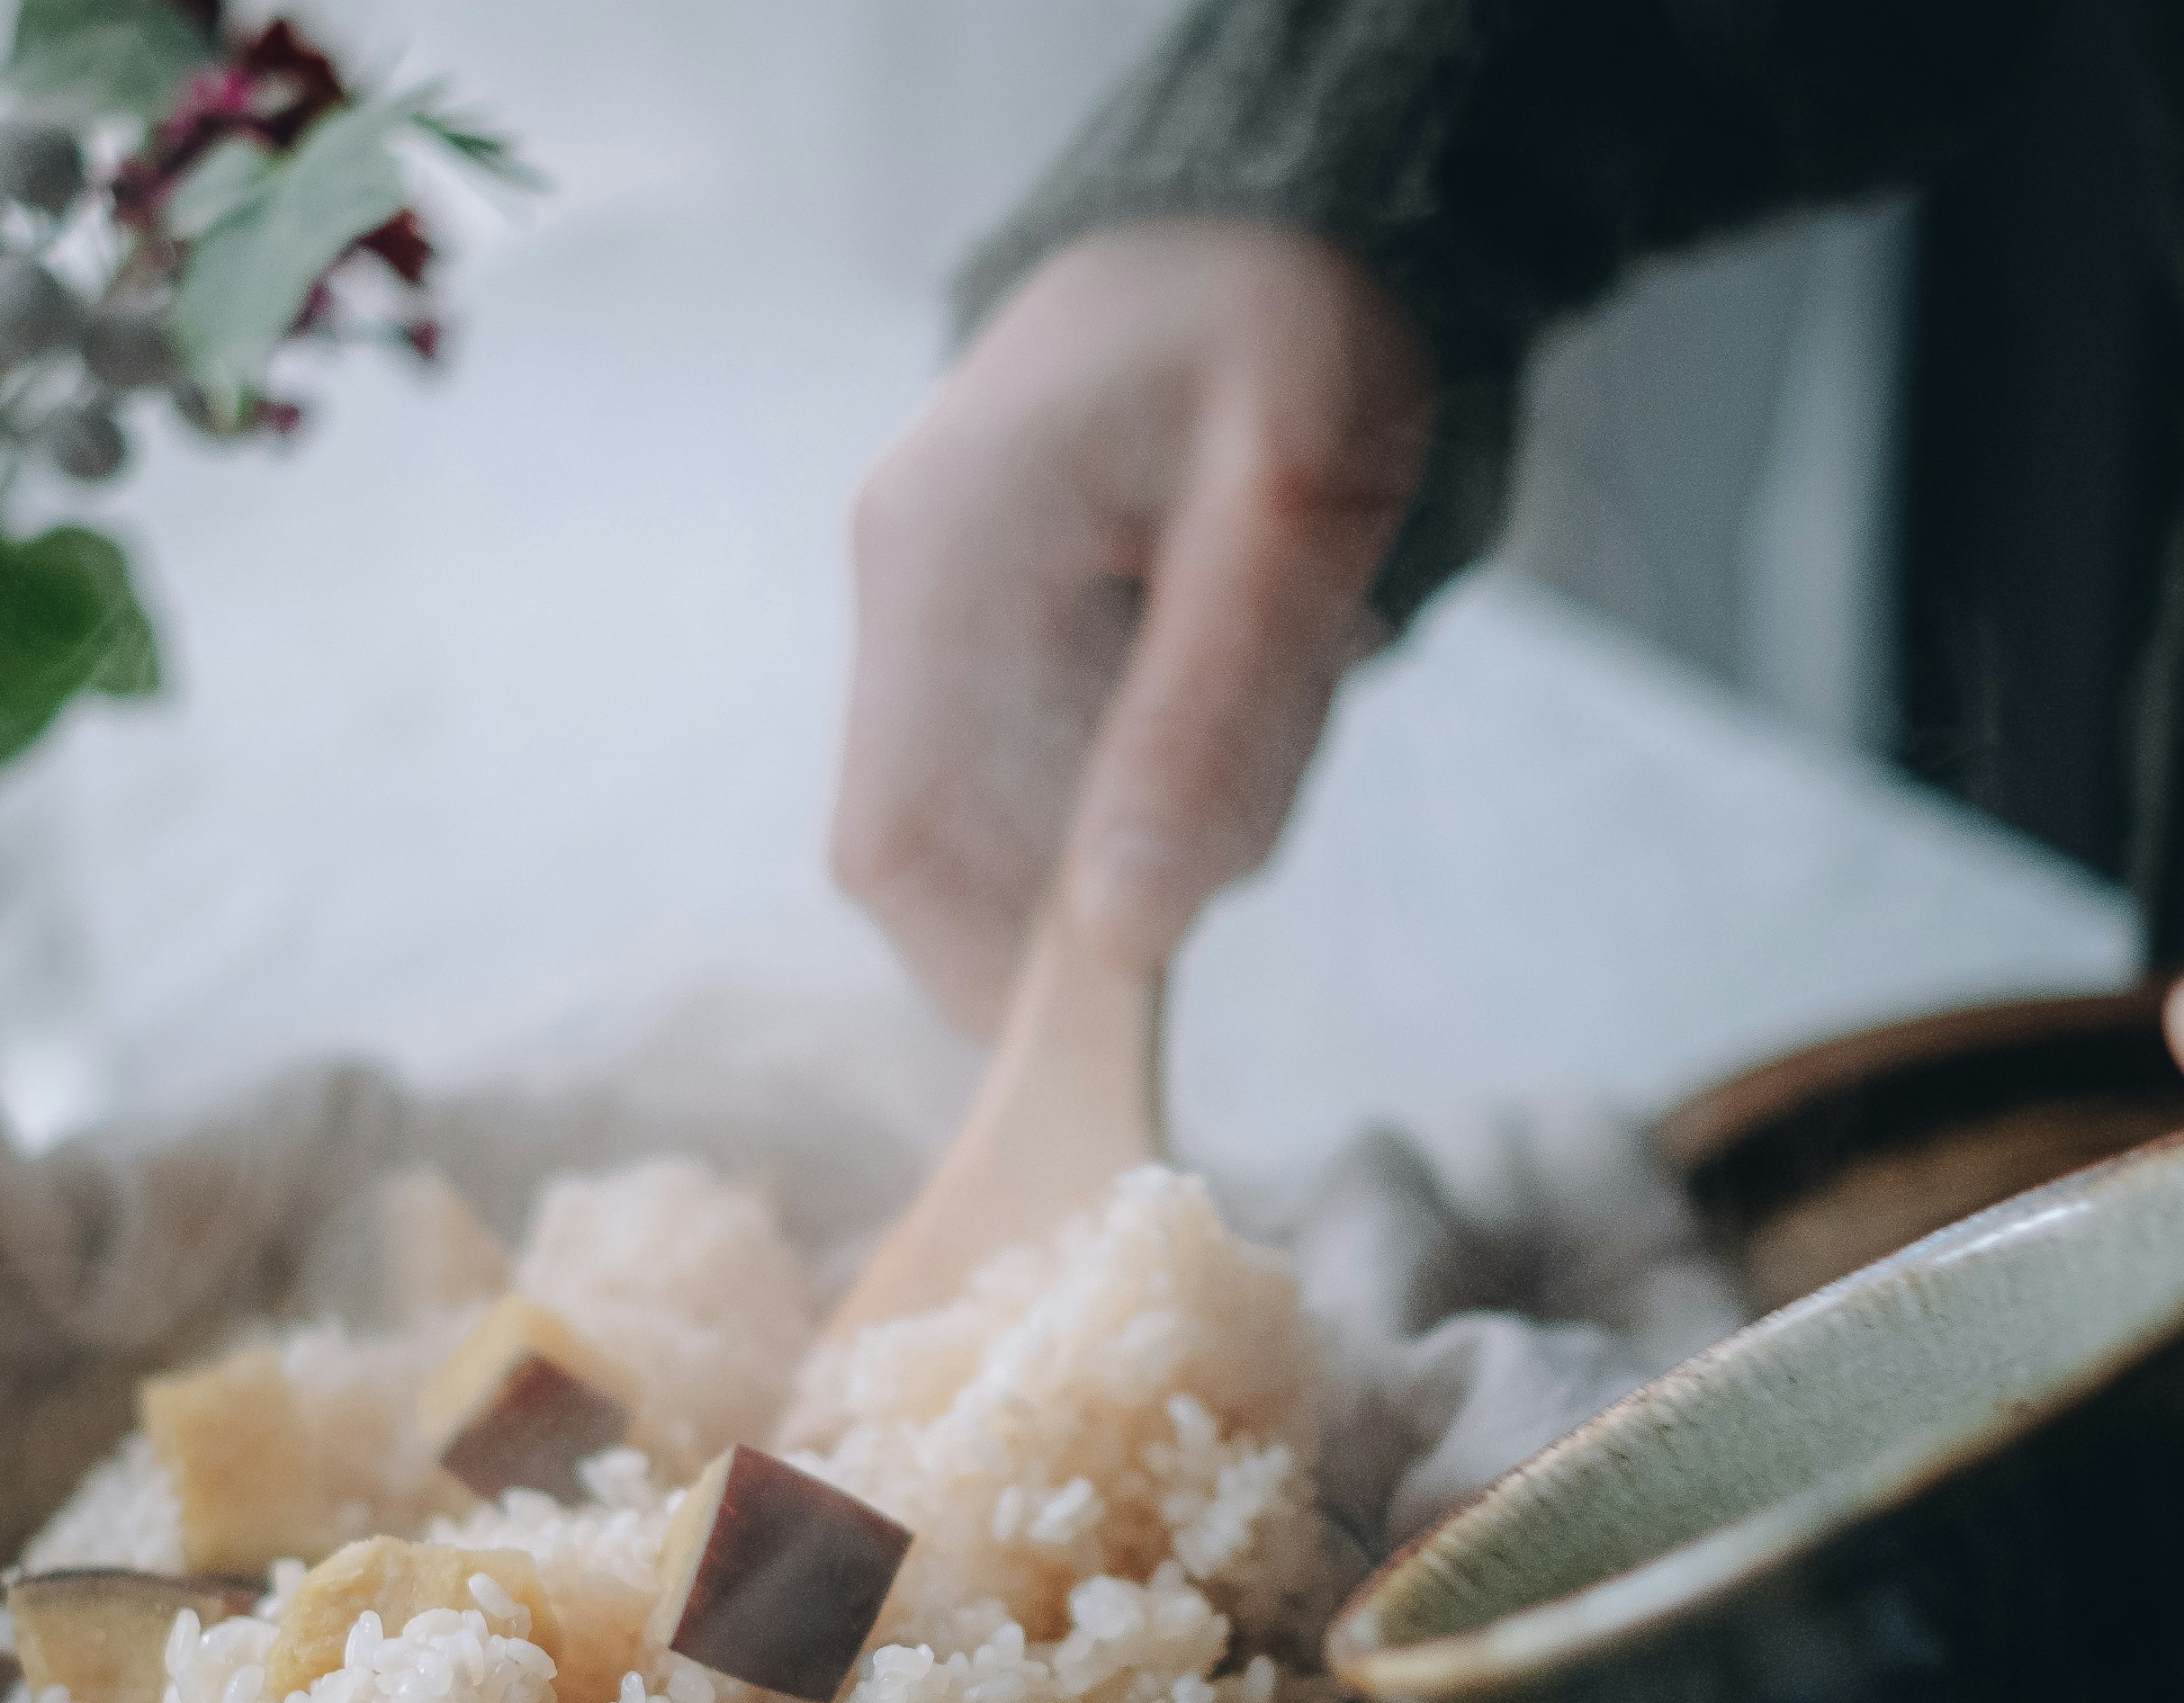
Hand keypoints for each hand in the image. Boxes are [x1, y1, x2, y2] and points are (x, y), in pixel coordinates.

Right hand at [833, 221, 1435, 1032]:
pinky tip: (1235, 661)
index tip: (1129, 1006)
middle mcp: (902, 587)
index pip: (894, 845)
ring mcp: (936, 604)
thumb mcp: (1288, 512)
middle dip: (1106, 874)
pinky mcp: (990, 620)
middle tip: (1264, 749)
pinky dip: (1154, 764)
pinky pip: (1051, 758)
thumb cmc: (1288, 330)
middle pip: (948, 850)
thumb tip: (1121, 935)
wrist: (1271, 215)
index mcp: (936, 552)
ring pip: (1014, 817)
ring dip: (1151, 812)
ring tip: (1271, 666)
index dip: (986, 968)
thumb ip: (1205, 715)